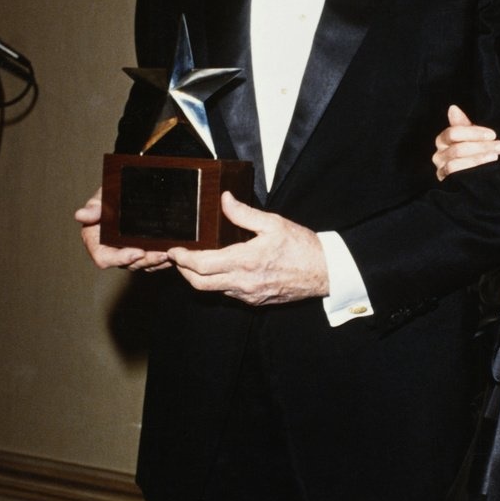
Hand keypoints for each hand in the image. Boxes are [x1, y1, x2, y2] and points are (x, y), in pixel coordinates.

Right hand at [75, 187, 170, 271]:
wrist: (126, 192)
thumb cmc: (109, 196)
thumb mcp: (100, 199)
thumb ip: (93, 208)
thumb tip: (80, 215)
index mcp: (96, 242)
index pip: (104, 259)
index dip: (120, 259)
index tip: (137, 253)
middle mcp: (112, 251)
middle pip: (128, 264)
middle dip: (145, 261)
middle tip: (161, 254)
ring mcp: (128, 252)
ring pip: (143, 264)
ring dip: (156, 261)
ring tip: (169, 253)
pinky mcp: (142, 251)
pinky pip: (152, 261)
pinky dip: (162, 260)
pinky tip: (173, 253)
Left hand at [166, 192, 328, 304]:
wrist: (324, 272)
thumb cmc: (301, 247)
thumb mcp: (273, 223)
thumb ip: (244, 213)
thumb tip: (224, 199)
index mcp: (244, 261)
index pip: (200, 265)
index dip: (182, 258)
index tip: (174, 250)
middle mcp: (242, 282)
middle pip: (199, 283)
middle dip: (183, 271)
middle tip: (179, 258)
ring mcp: (248, 295)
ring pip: (213, 290)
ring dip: (200, 278)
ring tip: (196, 262)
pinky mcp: (255, 301)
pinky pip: (229, 294)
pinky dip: (218, 283)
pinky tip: (221, 270)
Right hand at [433, 103, 499, 181]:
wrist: (480, 179)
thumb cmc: (475, 153)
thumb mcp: (472, 138)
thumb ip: (463, 125)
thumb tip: (453, 108)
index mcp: (443, 140)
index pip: (453, 133)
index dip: (473, 133)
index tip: (493, 135)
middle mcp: (438, 155)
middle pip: (457, 149)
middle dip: (481, 146)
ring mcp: (441, 170)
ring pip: (455, 163)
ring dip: (478, 158)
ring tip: (495, 156)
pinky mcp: (446, 183)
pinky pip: (455, 175)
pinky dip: (471, 169)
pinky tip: (486, 168)